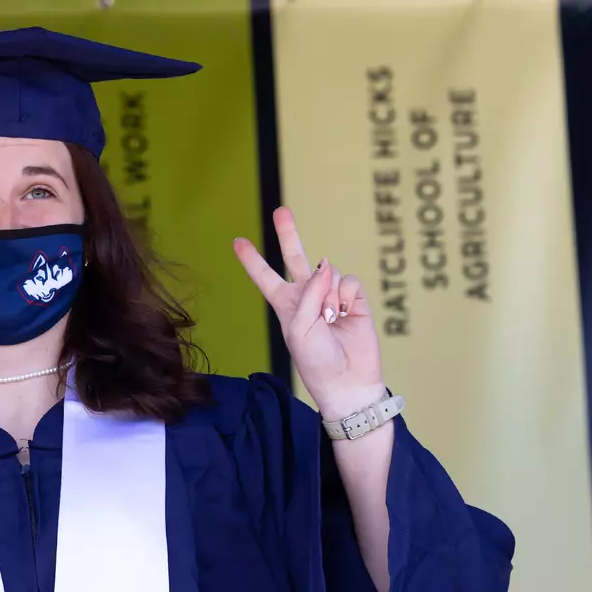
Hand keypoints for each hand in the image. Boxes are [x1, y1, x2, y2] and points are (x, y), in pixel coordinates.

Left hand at [233, 207, 385, 419]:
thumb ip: (309, 293)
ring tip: (331, 318)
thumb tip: (327, 264)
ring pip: (329, 270)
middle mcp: (307, 297)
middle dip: (289, 234)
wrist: (347, 380)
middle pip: (296, 258)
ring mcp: (331, 296)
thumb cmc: (316, 360)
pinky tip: (345, 313)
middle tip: (282, 210)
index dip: (252, 260)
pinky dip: (345, 294)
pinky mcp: (354, 299)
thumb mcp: (299, 328)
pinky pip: (349, 280)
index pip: (265, 278)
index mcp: (285, 305)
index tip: (237, 241)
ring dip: (329, 292)